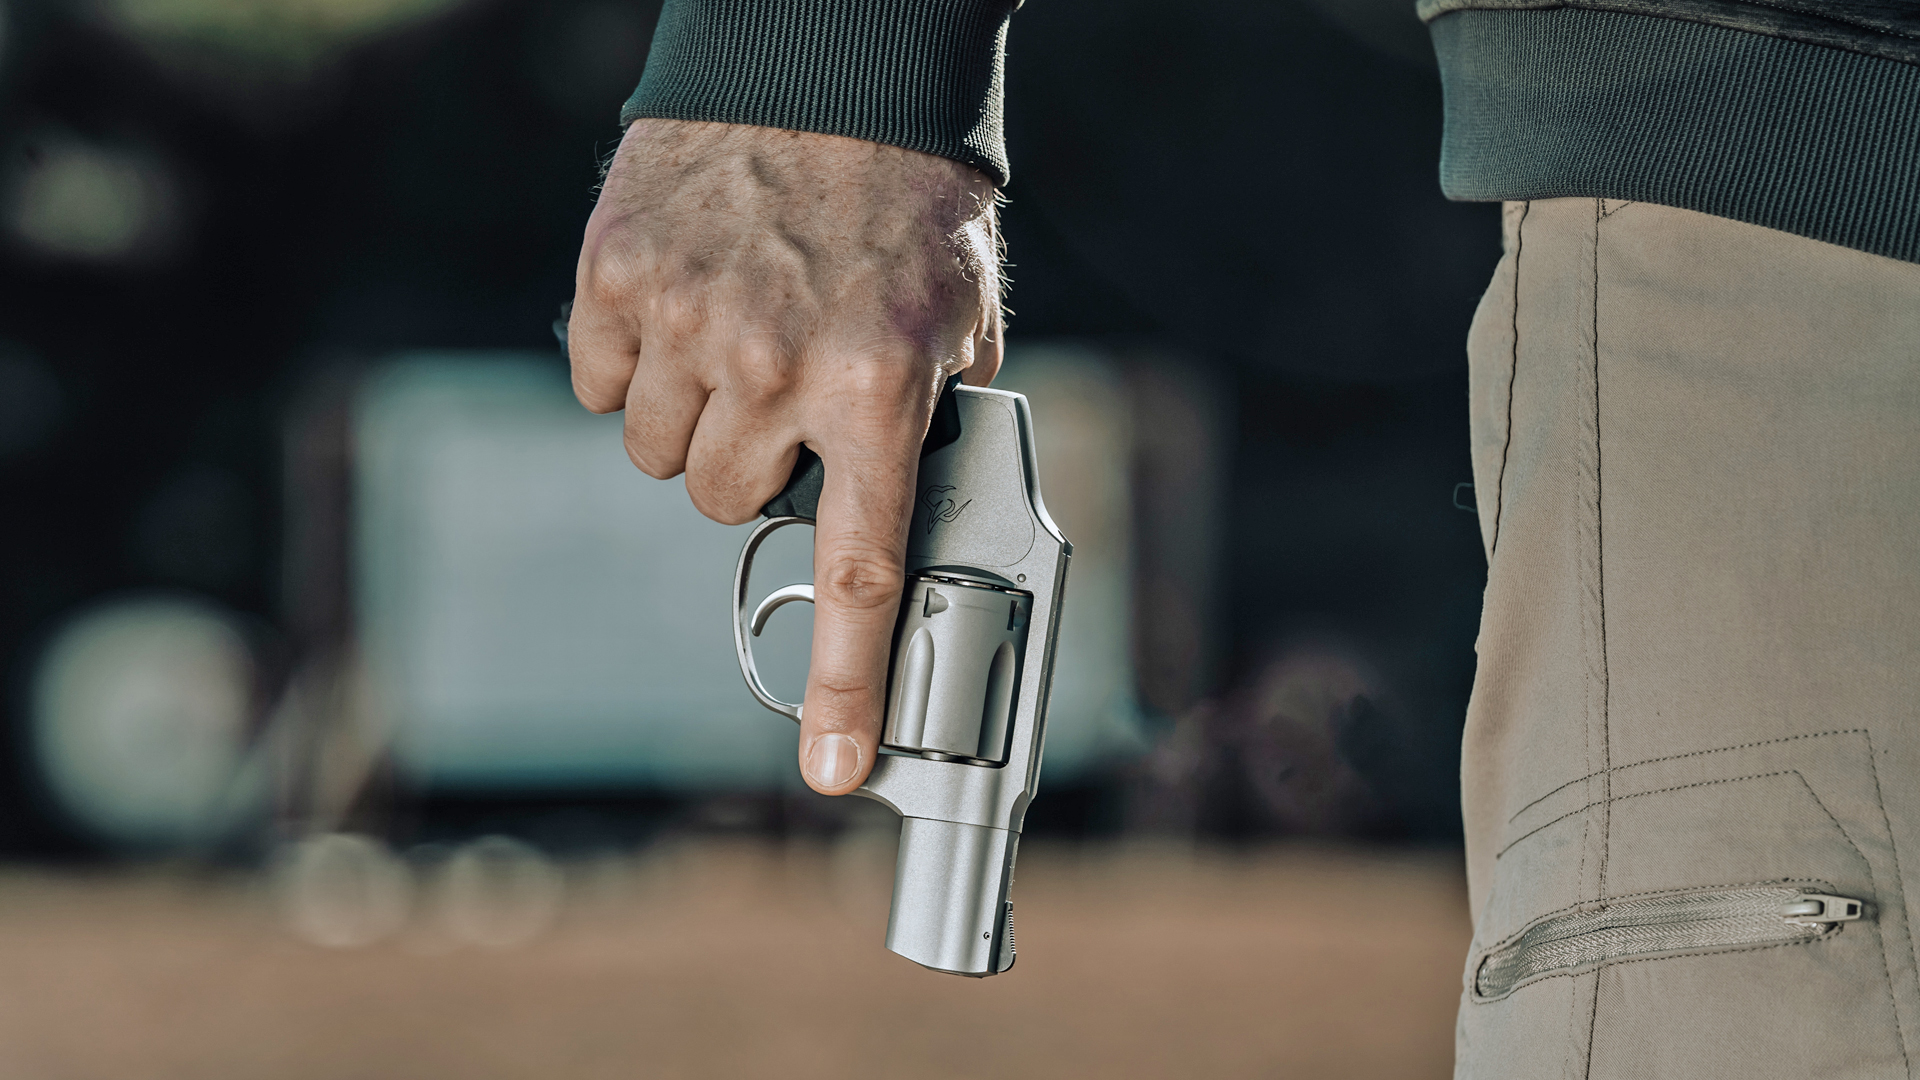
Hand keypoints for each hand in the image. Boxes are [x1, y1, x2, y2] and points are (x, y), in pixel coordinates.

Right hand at [567, 119, 1003, 794]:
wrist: (830, 59)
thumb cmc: (908, 195)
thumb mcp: (962, 316)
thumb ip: (933, 421)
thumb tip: (907, 511)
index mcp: (878, 388)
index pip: (862, 573)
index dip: (847, 685)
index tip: (834, 769)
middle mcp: (777, 368)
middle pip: (725, 503)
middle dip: (754, 465)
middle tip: (784, 394)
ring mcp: (685, 323)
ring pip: (658, 452)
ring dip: (693, 416)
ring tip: (737, 333)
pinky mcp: (615, 276)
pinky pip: (599, 383)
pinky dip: (632, 360)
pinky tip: (683, 300)